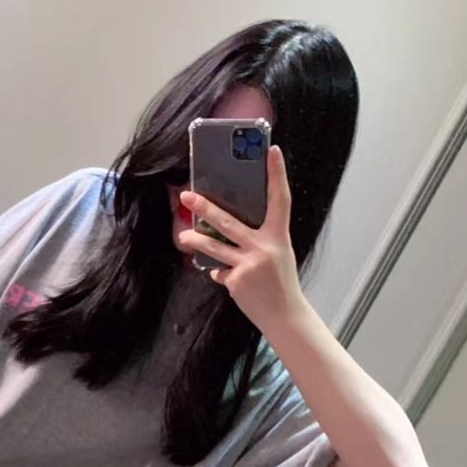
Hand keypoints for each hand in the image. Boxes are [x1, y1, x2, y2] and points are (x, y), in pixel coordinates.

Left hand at [179, 145, 304, 331]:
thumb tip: (227, 230)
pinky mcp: (236, 280)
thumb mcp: (277, 254)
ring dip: (195, 241)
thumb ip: (258, 240)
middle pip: (229, 222)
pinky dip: (221, 272)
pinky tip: (230, 279)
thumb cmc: (280, 282)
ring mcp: (249, 263)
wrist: (284, 315)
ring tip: (182, 237)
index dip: (277, 174)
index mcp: (279, 236)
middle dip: (205, 208)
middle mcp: (264, 246)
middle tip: (188, 196)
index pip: (280, 199)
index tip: (272, 151)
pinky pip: (219, 271)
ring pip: (214, 247)